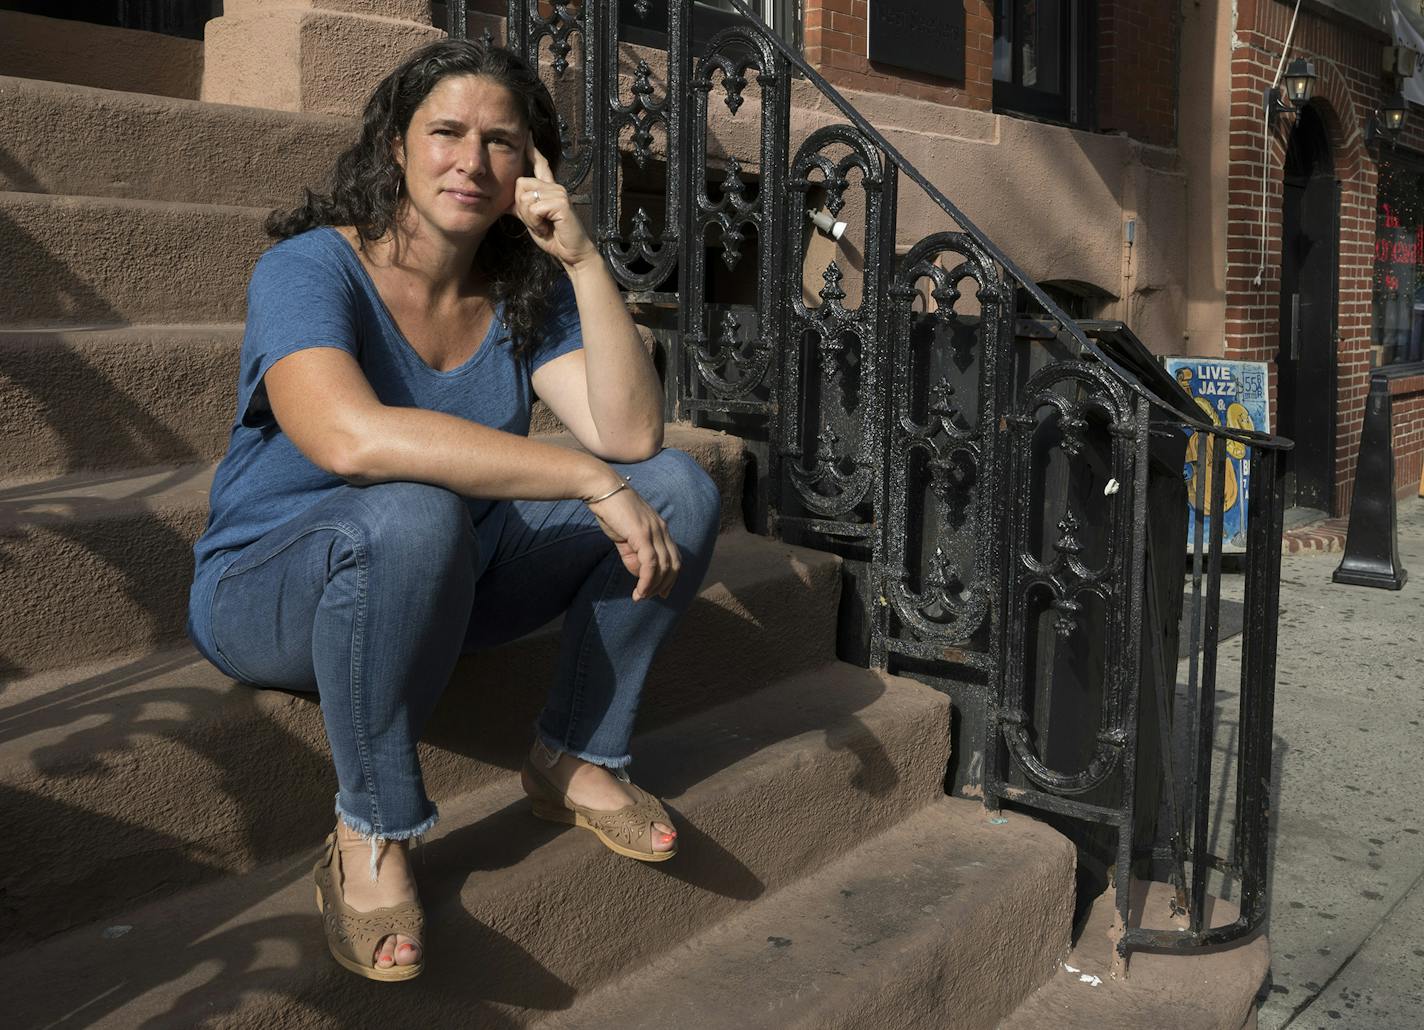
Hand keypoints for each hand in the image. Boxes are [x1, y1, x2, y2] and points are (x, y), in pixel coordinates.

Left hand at [515, 138, 596, 270]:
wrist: (571, 252)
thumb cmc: (554, 237)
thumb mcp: (532, 220)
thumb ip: (522, 208)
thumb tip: (504, 203)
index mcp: (549, 189)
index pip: (541, 164)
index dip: (532, 150)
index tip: (528, 135)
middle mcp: (555, 186)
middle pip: (520, 184)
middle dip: (522, 207)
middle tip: (537, 222)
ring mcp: (559, 193)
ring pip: (525, 198)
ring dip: (530, 218)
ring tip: (543, 225)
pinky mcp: (561, 203)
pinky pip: (534, 208)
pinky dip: (536, 222)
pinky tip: (547, 228)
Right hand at [586, 483, 680, 601]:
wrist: (601, 489)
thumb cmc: (611, 510)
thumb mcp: (624, 536)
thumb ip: (633, 554)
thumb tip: (640, 574)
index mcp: (660, 528)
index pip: (674, 557)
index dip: (671, 577)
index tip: (662, 592)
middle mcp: (662, 529)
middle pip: (673, 564)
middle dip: (665, 585)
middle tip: (652, 598)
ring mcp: (654, 531)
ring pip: (663, 566)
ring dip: (654, 586)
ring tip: (641, 597)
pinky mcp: (642, 534)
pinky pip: (650, 563)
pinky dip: (647, 581)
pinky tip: (639, 591)